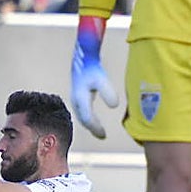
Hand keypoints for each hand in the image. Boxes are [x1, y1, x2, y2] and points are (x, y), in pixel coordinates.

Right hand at [70, 16, 118, 138]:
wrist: (83, 56)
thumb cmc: (92, 67)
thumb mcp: (101, 79)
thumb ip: (108, 91)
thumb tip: (115, 105)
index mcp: (80, 98)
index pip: (87, 118)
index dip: (95, 128)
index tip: (104, 135)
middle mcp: (76, 99)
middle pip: (83, 119)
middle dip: (92, 128)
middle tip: (102, 135)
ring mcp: (76, 97)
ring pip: (82, 115)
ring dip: (90, 124)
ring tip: (99, 130)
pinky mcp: (78, 95)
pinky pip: (83, 111)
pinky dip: (88, 118)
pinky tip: (95, 120)